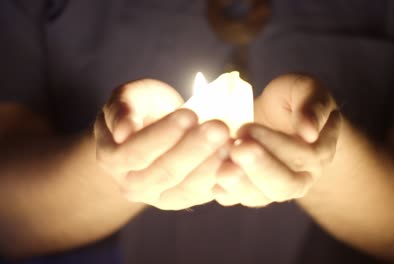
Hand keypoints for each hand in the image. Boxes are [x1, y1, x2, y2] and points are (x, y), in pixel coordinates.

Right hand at [94, 79, 229, 209]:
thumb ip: (122, 110)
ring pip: (186, 188)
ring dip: (211, 165)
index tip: (190, 114)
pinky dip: (221, 178)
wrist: (154, 130)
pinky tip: (237, 160)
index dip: (163, 134)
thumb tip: (124, 131)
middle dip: (194, 149)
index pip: (137, 151)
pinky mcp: (185, 199)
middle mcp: (133, 185)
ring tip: (230, 142)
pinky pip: (204, 194)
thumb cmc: (142, 109)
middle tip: (219, 127)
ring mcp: (160, 197)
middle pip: (165, 172)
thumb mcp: (127, 99)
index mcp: (113, 159)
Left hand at [214, 74, 341, 206]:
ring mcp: (275, 188)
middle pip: (284, 184)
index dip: (275, 144)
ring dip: (240, 184)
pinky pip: (240, 199)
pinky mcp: (251, 192)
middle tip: (235, 148)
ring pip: (261, 197)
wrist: (275, 118)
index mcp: (319, 151)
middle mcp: (301, 176)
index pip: (302, 155)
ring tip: (222, 168)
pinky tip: (213, 183)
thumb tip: (309, 132)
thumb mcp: (306, 91)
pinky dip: (226, 193)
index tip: (247, 129)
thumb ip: (312, 106)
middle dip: (258, 167)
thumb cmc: (292, 100)